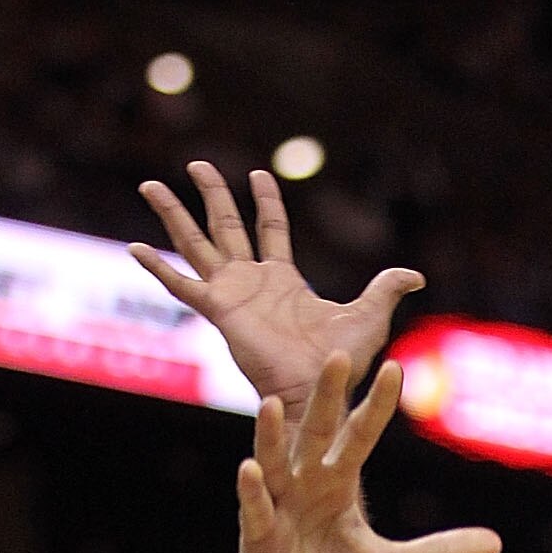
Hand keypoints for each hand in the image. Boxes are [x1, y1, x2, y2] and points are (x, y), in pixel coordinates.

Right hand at [132, 161, 423, 416]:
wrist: (318, 389)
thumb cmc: (341, 363)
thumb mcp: (370, 315)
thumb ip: (386, 289)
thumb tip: (417, 276)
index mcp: (282, 280)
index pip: (270, 229)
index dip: (265, 200)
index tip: (258, 173)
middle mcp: (251, 282)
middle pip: (226, 225)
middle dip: (212, 194)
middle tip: (196, 163)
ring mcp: (231, 294)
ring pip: (196, 243)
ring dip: (173, 214)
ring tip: (150, 184)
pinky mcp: (219, 310)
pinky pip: (182, 286)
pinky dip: (158, 267)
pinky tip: (134, 247)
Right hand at [232, 355, 498, 552]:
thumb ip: (440, 552)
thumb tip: (496, 543)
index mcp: (338, 487)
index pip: (360, 437)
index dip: (377, 407)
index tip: (397, 369)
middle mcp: (306, 487)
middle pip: (317, 434)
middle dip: (326, 399)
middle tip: (337, 356)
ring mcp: (279, 509)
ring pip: (276, 463)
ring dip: (273, 436)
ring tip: (272, 405)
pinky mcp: (257, 539)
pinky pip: (255, 510)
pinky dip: (253, 491)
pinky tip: (250, 470)